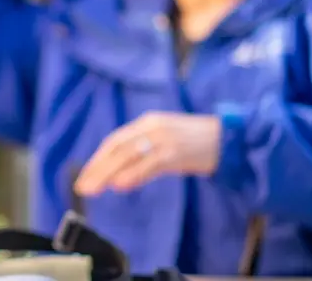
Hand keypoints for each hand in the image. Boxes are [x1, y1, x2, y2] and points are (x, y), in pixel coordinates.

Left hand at [74, 112, 220, 195]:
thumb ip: (144, 155)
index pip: (115, 140)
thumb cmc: (196, 142)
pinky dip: (133, 174)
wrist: (228, 137)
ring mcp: (164, 138)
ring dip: (108, 173)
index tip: (84, 177)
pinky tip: (120, 185)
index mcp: (147, 122)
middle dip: (97, 168)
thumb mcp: (166, 142)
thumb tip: (118, 176)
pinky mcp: (177, 151)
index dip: (97, 159)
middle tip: (82, 187)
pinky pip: (150, 163)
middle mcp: (152, 126)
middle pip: (117, 147)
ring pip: (129, 154)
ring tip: (94, 188)